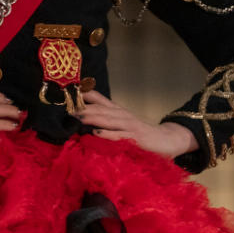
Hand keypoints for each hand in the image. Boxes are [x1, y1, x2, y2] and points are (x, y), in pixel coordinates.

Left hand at [75, 90, 198, 158]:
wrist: (168, 139)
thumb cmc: (140, 134)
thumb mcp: (122, 124)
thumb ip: (105, 122)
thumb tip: (82, 120)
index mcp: (117, 111)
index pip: (99, 99)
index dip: (84, 95)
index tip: (67, 93)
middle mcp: (122, 115)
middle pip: (100, 109)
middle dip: (83, 107)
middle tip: (65, 107)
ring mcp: (130, 126)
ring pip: (108, 119)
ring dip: (92, 117)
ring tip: (77, 116)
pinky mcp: (136, 138)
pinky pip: (120, 136)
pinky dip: (108, 134)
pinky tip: (97, 133)